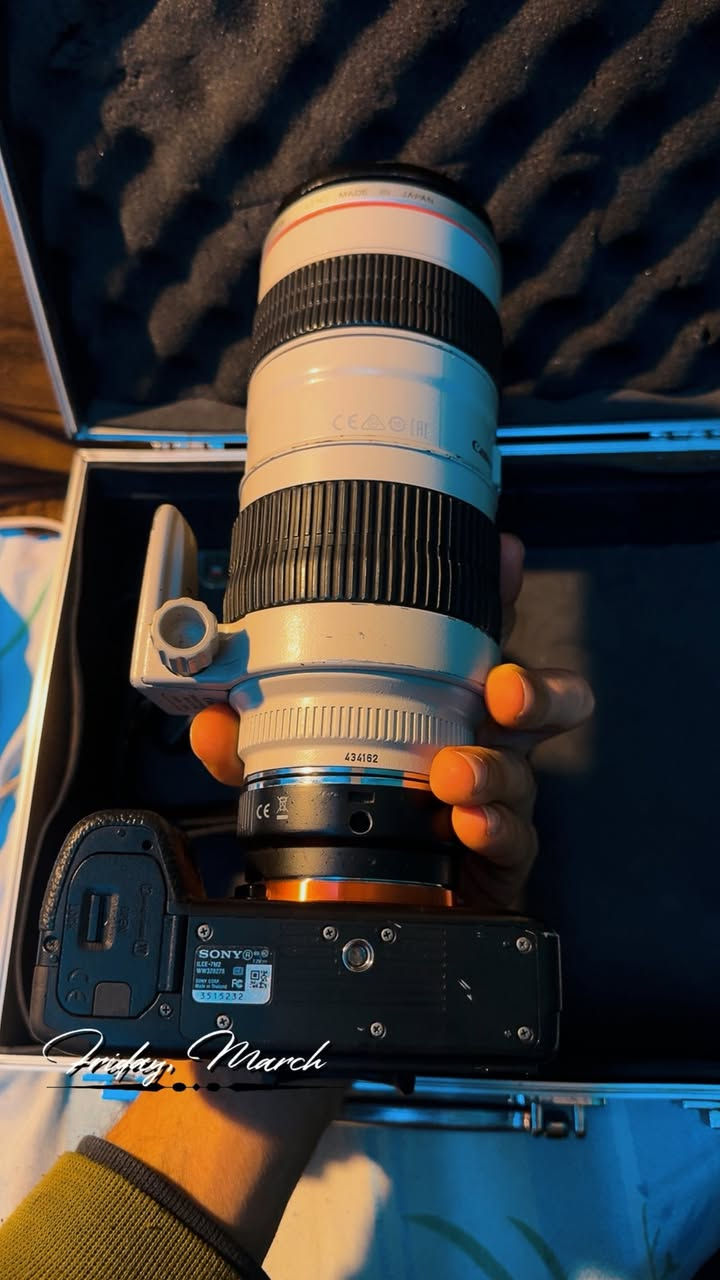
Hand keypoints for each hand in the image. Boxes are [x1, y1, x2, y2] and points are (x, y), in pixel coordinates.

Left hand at [189, 534, 594, 913]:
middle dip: (530, 684)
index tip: (501, 557)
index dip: (497, 593)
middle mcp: (478, 741)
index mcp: (440, 702)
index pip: (477, 638)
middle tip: (504, 687)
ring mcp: (495, 796)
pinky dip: (492, 827)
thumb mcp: (295, 770)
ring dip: (494, 766)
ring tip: (456, 774)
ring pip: (524, 768)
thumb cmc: (364, 815)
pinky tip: (469, 822)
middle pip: (533, 699)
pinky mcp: (502, 853)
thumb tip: (212, 723)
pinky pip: (514, 837)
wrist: (396, 899)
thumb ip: (252, 746)